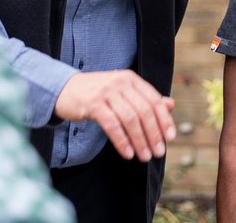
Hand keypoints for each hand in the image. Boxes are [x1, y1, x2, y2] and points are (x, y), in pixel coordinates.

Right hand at [53, 70, 175, 161]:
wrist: (65, 89)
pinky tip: (128, 153)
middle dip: (153, 134)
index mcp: (131, 79)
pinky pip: (112, 125)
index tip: (170, 137)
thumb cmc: (98, 94)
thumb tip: (171, 105)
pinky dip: (122, 141)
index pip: (154, 100)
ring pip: (130, 119)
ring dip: (139, 141)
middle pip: (143, 111)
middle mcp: (120, 83)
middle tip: (158, 152)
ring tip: (145, 156)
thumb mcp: (123, 92)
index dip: (164, 120)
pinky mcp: (93, 104)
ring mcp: (106, 92)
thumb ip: (146, 98)